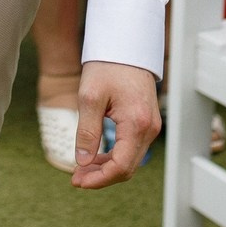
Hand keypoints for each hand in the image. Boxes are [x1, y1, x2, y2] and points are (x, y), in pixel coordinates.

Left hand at [70, 61, 159, 189]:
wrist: (125, 46)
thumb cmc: (108, 66)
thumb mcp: (89, 97)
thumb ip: (87, 132)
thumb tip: (83, 162)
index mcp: (137, 123)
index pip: (121, 166)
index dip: (99, 179)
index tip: (77, 181)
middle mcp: (149, 129)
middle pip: (127, 168)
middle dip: (101, 177)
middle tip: (75, 178)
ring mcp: (150, 127)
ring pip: (129, 160)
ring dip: (106, 168)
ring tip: (81, 169)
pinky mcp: (145, 123)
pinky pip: (131, 149)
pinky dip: (113, 157)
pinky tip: (94, 157)